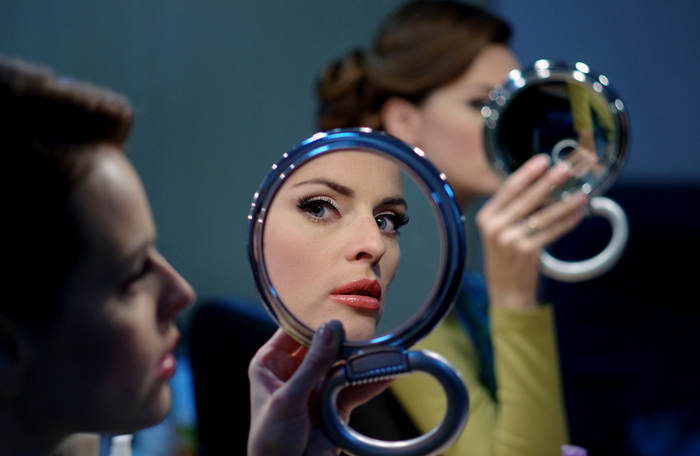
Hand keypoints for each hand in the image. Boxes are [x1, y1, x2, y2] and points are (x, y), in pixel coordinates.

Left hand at [248, 321, 389, 455]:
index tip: (336, 306)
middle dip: (343, 339)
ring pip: (341, 365)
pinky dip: (369, 382)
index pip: (293, 331)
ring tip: (381, 349)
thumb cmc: (270, 442)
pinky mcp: (334, 405)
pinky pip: (354, 388)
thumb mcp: (288, 399)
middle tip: (365, 327)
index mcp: (270, 364)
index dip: (313, 319)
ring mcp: (315, 387)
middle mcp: (293, 371)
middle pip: (322, 346)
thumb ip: (312, 364)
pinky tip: (386, 372)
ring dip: (360, 360)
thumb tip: (330, 329)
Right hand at [476, 154, 587, 309]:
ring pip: (543, 215)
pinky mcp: (526, 252)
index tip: (542, 160)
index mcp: (486, 217)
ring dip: (565, 203)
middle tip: (564, 168)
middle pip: (526, 198)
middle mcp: (495, 227)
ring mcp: (509, 240)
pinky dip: (566, 223)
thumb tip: (543, 187)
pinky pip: (551, 232)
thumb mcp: (500, 232)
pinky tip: (578, 214)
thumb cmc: (506, 259)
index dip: (527, 173)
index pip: (507, 189)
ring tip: (581, 193)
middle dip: (548, 182)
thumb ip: (513, 211)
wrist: (506, 292)